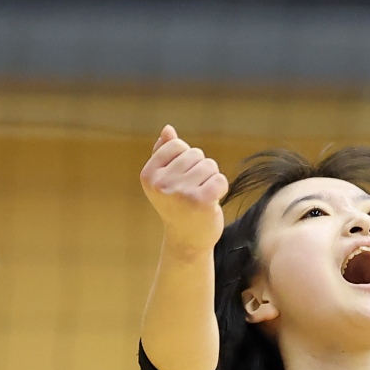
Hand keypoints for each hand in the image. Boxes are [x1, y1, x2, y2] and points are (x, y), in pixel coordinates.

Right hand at [140, 126, 227, 248]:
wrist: (187, 240)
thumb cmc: (178, 206)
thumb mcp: (167, 179)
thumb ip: (164, 153)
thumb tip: (167, 129)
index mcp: (148, 175)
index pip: (176, 145)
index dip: (186, 159)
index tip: (181, 180)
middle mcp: (161, 184)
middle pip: (195, 154)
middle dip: (200, 170)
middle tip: (193, 192)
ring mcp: (180, 193)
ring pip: (209, 165)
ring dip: (211, 179)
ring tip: (201, 196)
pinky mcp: (200, 201)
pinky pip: (220, 179)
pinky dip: (221, 188)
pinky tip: (212, 202)